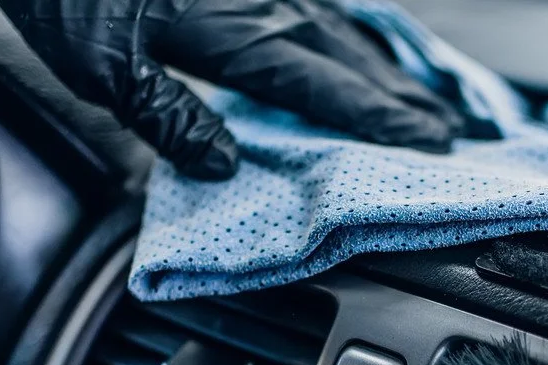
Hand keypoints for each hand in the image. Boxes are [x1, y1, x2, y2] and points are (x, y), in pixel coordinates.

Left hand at [0, 0, 463, 178]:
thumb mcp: (101, 66)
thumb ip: (169, 116)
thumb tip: (222, 164)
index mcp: (233, 31)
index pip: (323, 86)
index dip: (377, 119)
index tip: (425, 144)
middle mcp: (262, 0)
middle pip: (348, 55)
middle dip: (399, 97)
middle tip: (446, 129)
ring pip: (339, 24)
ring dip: (383, 65)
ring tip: (418, 94)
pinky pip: (316, 4)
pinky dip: (348, 30)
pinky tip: (357, 39)